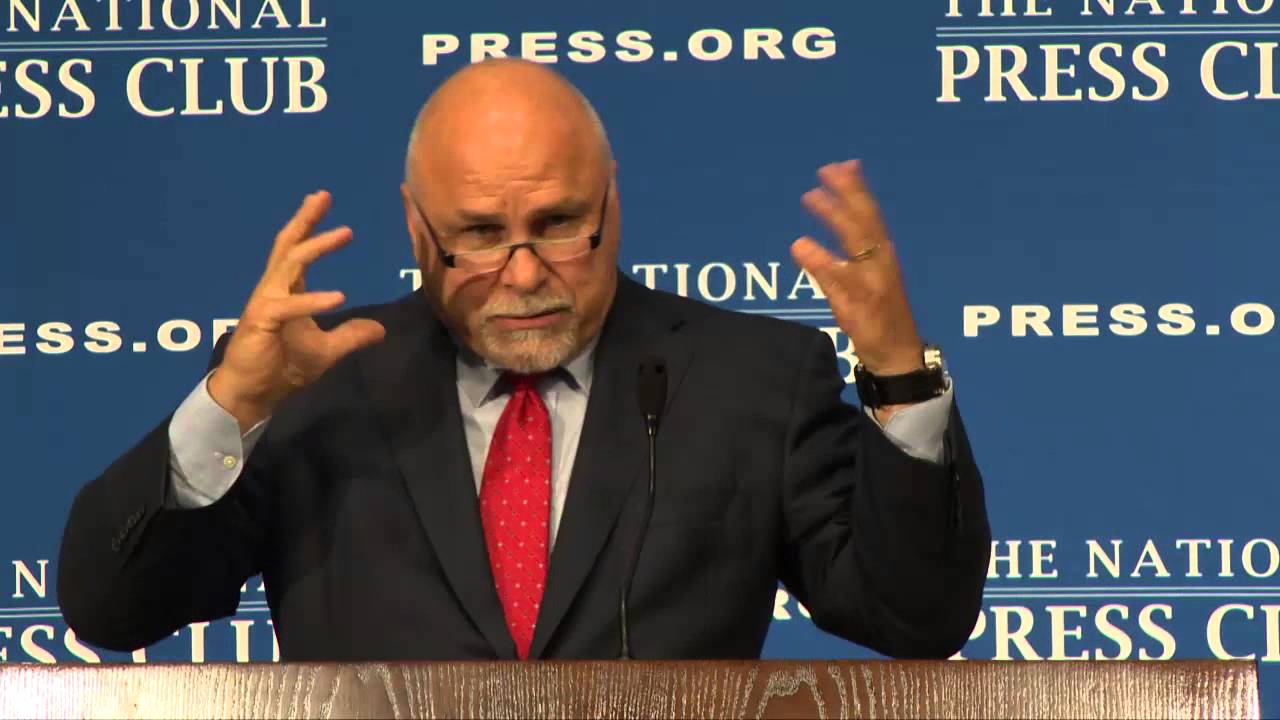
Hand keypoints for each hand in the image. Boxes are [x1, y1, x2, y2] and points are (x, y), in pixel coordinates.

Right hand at [208, 192, 386, 430]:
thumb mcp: (327, 350)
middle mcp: (273, 289)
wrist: (253, 394)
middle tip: (323, 196)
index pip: (298, 251)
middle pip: (289, 245)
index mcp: (286, 291)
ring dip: (317, 247)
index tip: (323, 200)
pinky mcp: (261, 321)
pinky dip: (314, 300)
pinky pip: (290, 307)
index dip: (310, 225)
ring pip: (290, 265)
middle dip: (306, 220)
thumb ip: (351, 336)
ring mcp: (265, 303)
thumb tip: (379, 329)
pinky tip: (339, 297)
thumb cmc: (282, 368)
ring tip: (344, 233)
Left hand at [790, 160, 924, 386]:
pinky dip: (820, 261)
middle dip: (847, 194)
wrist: (898, 355)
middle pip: (865, 222)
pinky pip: (838, 280)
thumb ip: (846, 250)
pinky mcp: (859, 307)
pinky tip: (800, 245)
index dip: (857, 190)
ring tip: (811, 197)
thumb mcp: (865, 278)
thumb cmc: (878, 314)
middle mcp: (881, 264)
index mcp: (884, 256)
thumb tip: (824, 220)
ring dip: (834, 217)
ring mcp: (871, 284)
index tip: (842, 166)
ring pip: (855, 244)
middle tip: (825, 171)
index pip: (871, 216)